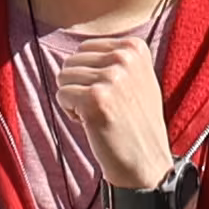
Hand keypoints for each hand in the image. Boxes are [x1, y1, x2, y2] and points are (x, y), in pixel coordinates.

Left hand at [50, 25, 176, 200]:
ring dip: (76, 100)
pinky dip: (71, 113)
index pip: (85, 49)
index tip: (114, 95)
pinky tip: (94, 124)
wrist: (146, 161)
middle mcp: (125, 57)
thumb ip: (114, 57)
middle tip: (106, 107)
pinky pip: (62, 95)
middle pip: (72, 61)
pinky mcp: (95, 98)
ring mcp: (111, 77)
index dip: (91, 75)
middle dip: (81, 86)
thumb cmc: (136, 122)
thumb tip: (78, 48)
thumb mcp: (137, 77)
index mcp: (135, 47)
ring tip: (101, 115)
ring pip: (64, 77)